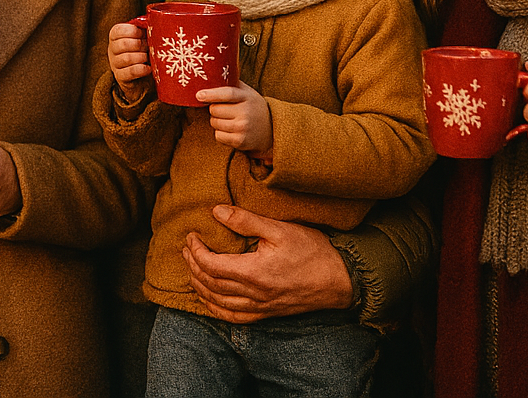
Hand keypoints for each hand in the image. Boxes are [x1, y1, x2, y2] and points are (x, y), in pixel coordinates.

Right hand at [107, 22, 150, 102]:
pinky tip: (149, 68)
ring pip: (126, 58)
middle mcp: (112, 49)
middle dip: (140, 45)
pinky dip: (142, 69)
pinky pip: (130, 72)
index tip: (145, 34)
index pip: (119, 30)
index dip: (134, 31)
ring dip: (141, 57)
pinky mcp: (120, 77)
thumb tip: (155, 19)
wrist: (141, 76)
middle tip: (149, 47)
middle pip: (123, 44)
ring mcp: (114, 64)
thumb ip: (145, 28)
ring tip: (149, 57)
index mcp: (115, 36)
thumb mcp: (142, 37)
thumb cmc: (143, 50)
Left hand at [182, 205, 353, 322]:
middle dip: (193, 266)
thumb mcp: (280, 229)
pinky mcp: (268, 313)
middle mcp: (253, 294)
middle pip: (210, 284)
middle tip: (186, 249)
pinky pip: (234, 317)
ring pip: (218, 302)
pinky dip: (216, 309)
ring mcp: (260, 307)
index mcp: (254, 272)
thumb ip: (246, 221)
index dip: (195, 251)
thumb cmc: (313, 251)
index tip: (191, 236)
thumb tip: (217, 211)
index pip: (211, 265)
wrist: (341, 279)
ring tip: (191, 270)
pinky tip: (209, 300)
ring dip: (200, 287)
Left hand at [196, 82, 271, 155]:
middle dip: (214, 109)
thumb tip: (213, 73)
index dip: (211, 94)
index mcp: (247, 97)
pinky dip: (220, 133)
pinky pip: (218, 135)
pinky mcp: (240, 141)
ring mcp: (243, 127)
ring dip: (217, 121)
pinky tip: (230, 130)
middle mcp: (246, 112)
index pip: (227, 94)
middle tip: (224, 110)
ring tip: (229, 120)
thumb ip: (232, 83)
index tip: (199, 95)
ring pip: (214, 122)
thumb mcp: (247, 92)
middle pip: (215, 109)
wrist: (271, 130)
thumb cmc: (253, 107)